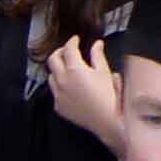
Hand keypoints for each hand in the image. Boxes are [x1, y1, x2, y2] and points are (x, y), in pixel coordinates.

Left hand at [48, 35, 124, 154]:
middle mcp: (62, 80)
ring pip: (51, 76)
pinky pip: (54, 92)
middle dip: (60, 52)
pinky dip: (59, 86)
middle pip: (53, 59)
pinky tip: (69, 86)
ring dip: (58, 69)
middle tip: (69, 51)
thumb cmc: (109, 96)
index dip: (72, 41)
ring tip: (68, 68)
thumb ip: (97, 55)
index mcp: (74, 69)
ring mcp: (58, 94)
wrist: (107, 120)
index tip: (76, 40)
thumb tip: (97, 44)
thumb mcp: (104, 72)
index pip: (68, 49)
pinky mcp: (58, 106)